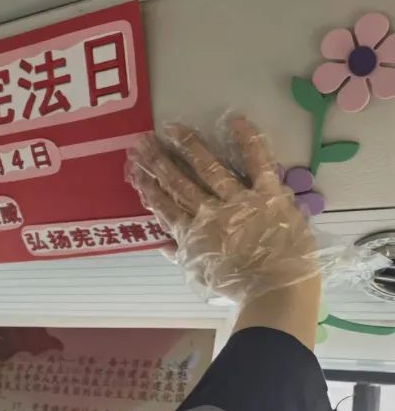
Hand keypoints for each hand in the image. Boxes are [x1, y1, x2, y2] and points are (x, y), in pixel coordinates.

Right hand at [127, 117, 318, 302]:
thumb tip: (162, 245)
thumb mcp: (202, 276)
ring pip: (208, 168)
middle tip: (141, 143)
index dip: (149, 188)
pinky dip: (248, 141)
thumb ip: (183, 256)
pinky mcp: (267, 193)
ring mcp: (238, 200)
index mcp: (194, 234)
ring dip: (188, 147)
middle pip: (179, 183)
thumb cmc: (239, 288)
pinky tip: (234, 120)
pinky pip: (258, 163)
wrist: (275, 290)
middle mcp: (210, 212)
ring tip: (170, 128)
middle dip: (158, 162)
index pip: (165, 207)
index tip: (134, 172)